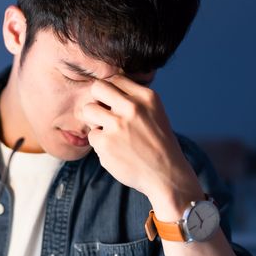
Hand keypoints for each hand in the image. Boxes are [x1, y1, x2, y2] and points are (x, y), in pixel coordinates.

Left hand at [79, 75, 203, 218]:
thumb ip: (133, 101)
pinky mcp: (105, 143)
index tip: (113, 105)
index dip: (110, 92)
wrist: (167, 176)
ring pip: (88, 110)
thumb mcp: (155, 114)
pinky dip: (100, 144)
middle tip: (103, 115)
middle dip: (96, 100)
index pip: (115, 80)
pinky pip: (92, 136)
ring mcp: (117, 125)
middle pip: (97, 87)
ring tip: (108, 133)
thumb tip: (104, 91)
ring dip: (94, 121)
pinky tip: (116, 151)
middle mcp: (132, 107)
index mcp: (146, 97)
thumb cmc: (158, 145)